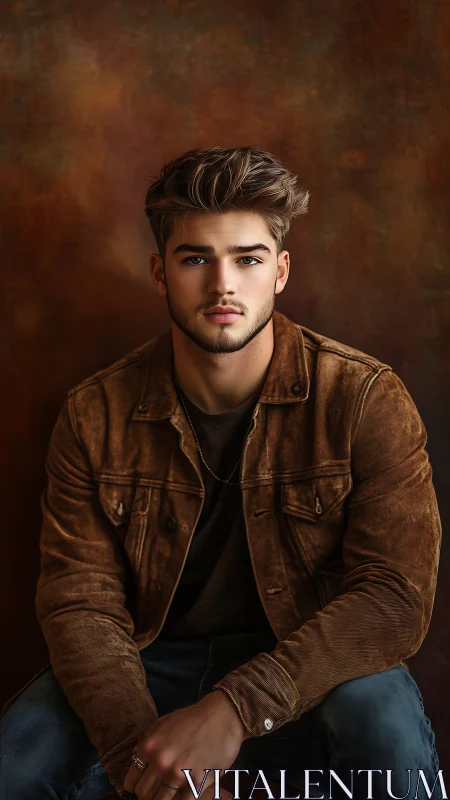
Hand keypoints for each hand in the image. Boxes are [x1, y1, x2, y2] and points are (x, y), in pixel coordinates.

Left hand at [123, 690, 246, 799]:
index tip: (142, 785)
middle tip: (157, 789)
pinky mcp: (198, 783)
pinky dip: (183, 798)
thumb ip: (146, 741)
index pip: (131, 781)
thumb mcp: (163, 723)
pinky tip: (186, 789)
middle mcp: (162, 762)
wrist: (222, 717)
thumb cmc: (192, 719)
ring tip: (171, 790)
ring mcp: (180, 774)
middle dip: (148, 794)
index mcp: (150, 747)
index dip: (135, 785)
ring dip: (165, 798)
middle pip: (144, 795)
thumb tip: (134, 757)